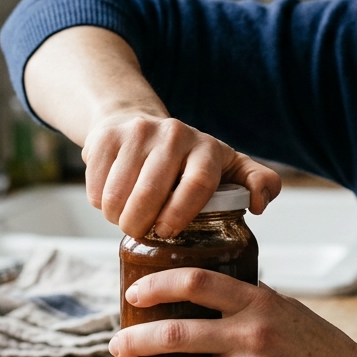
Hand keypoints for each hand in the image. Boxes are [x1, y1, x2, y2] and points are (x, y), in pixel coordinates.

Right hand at [83, 112, 281, 238]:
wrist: (138, 123)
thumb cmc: (188, 160)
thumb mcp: (228, 167)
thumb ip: (256, 182)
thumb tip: (259, 203)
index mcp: (207, 148)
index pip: (198, 183)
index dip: (181, 213)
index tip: (166, 232)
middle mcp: (175, 134)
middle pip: (151, 192)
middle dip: (141, 224)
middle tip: (141, 233)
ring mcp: (138, 132)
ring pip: (118, 192)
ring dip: (118, 216)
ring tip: (127, 219)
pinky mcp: (106, 136)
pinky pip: (96, 184)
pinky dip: (100, 202)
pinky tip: (112, 200)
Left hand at [108, 268, 356, 356]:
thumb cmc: (321, 350)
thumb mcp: (289, 310)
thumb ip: (248, 301)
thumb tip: (205, 289)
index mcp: (260, 304)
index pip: (198, 282)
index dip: (157, 285)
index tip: (134, 293)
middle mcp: (253, 337)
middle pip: (176, 333)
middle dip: (136, 340)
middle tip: (117, 345)